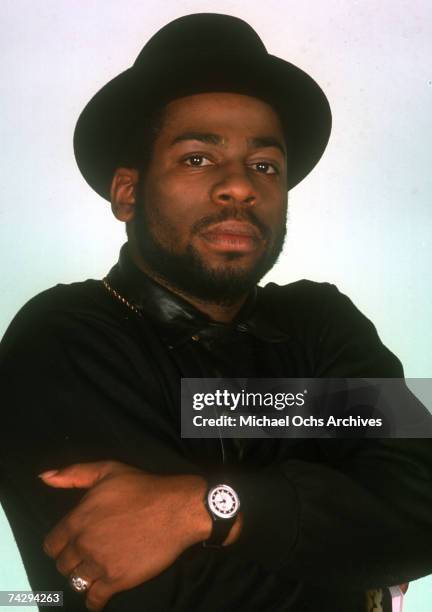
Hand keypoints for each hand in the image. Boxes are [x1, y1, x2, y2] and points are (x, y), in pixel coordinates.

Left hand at [39, 461, 211, 610]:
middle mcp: (84, 544)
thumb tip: (45, 477)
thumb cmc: (142, 487)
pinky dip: (94, 601)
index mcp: (78, 519)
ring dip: (83, 577)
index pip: (52, 544)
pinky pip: (94, 599)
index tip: (69, 544)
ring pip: (77, 581)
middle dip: (72, 561)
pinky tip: (98, 596)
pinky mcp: (118, 580)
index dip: (60, 545)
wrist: (175, 509)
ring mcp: (100, 564)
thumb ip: (73, 474)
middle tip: (86, 555)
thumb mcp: (107, 470)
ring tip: (94, 571)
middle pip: (63, 565)